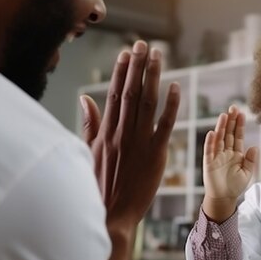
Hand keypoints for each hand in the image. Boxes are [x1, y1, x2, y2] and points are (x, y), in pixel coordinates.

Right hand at [80, 40, 179, 228]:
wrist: (109, 215)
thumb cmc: (96, 186)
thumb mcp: (86, 153)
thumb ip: (89, 124)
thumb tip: (84, 99)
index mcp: (105, 131)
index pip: (113, 93)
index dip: (120, 71)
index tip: (126, 52)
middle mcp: (121, 132)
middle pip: (130, 91)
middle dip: (137, 66)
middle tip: (143, 43)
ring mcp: (138, 142)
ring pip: (146, 102)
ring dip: (152, 76)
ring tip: (157, 54)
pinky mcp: (155, 154)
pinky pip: (164, 125)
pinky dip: (170, 106)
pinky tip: (176, 87)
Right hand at [202, 105, 257, 221]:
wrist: (224, 198)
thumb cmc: (235, 186)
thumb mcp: (247, 173)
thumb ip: (251, 160)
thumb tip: (255, 146)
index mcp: (236, 154)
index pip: (238, 136)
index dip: (239, 125)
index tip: (242, 113)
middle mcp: (226, 152)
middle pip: (228, 133)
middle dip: (230, 121)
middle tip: (233, 107)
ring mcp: (217, 156)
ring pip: (219, 139)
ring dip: (221, 127)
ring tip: (224, 116)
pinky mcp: (208, 163)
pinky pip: (209, 150)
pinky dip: (210, 142)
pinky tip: (212, 132)